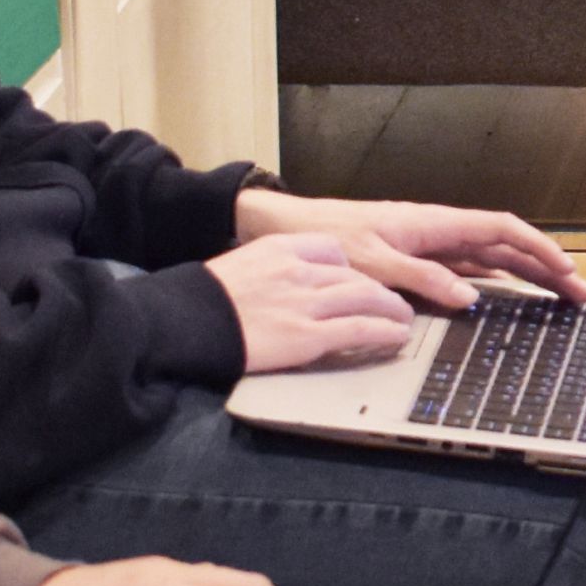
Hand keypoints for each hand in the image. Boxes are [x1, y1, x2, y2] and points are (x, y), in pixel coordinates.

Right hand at [205, 231, 420, 372]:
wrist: (182, 320)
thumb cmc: (202, 299)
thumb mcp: (238, 268)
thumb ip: (269, 271)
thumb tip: (282, 286)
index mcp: (281, 249)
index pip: (331, 249)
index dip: (350, 266)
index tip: (359, 278)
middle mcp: (299, 270)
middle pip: (356, 275)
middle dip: (379, 290)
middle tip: (393, 302)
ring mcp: (305, 302)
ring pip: (367, 298)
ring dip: (391, 310)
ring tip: (403, 319)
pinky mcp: (307, 335)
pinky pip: (360, 328)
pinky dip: (385, 331)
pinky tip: (397, 336)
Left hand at [235, 186, 585, 313]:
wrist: (287, 231)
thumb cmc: (327, 237)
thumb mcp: (374, 262)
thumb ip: (422, 278)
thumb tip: (468, 297)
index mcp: (433, 222)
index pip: (501, 230)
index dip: (539, 249)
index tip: (567, 270)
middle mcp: (438, 231)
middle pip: (506, 246)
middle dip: (547, 266)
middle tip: (580, 293)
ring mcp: (430, 245)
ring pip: (491, 259)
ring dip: (527, 275)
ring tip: (558, 296)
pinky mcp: (417, 260)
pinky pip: (468, 270)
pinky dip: (494, 282)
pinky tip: (508, 296)